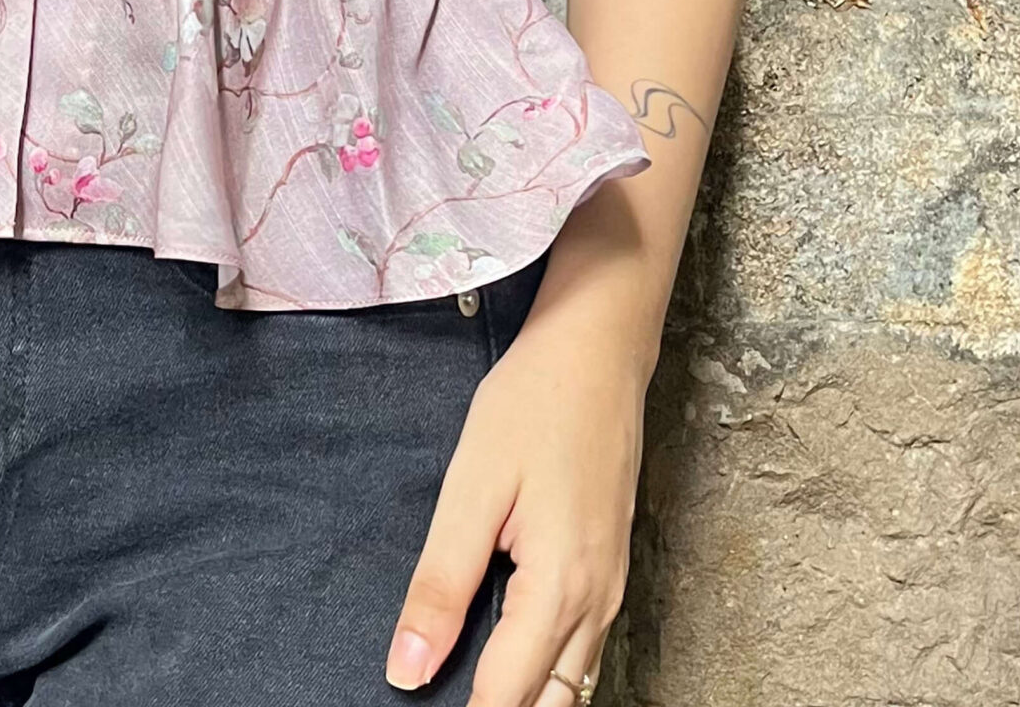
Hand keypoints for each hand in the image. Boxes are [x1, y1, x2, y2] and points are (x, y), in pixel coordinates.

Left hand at [384, 297, 648, 704]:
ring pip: (571, 684)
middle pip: (547, 705)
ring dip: (523, 694)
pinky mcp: (611, 568)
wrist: (597, 347)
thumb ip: (441, 585)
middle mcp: (599, 603)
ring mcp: (612, 588)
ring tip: (462, 679)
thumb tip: (407, 669)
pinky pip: (581, 648)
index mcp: (561, 587)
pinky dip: (545, 667)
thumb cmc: (533, 403)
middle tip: (436, 695)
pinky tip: (503, 647)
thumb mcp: (471, 486)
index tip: (416, 704)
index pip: (506, 699)